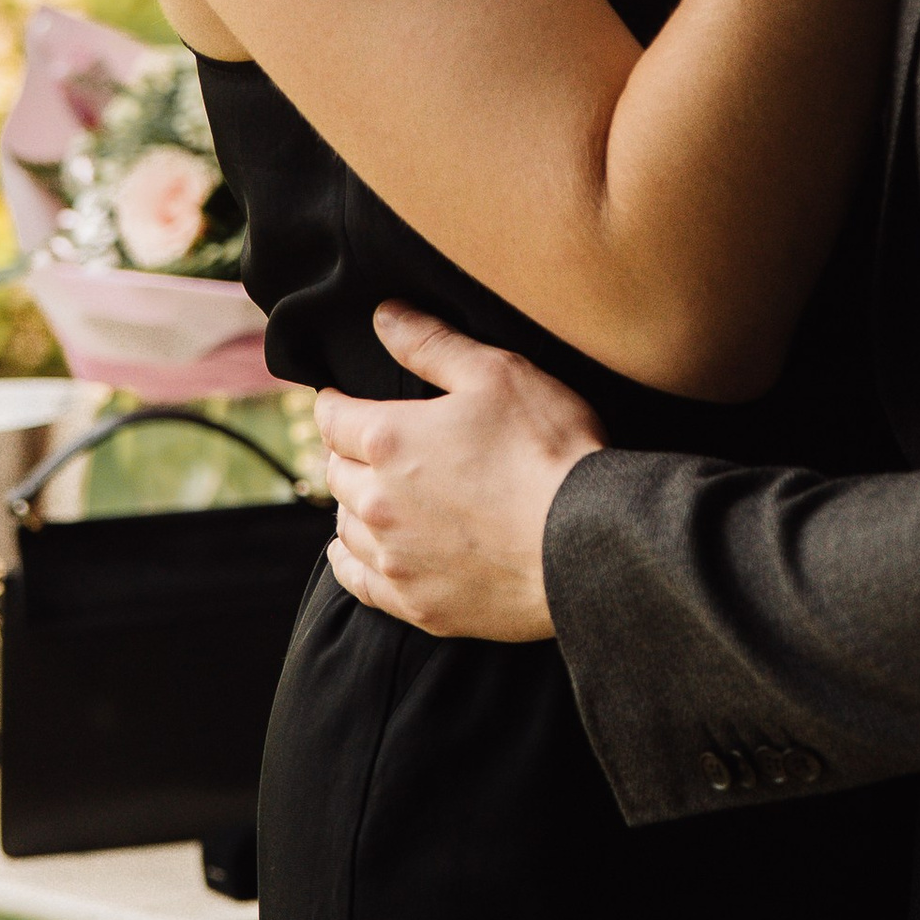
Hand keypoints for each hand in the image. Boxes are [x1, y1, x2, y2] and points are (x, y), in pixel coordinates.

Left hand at [318, 304, 603, 641]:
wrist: (587, 542)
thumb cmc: (549, 449)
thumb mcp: (498, 373)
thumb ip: (431, 343)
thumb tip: (384, 316)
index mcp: (389, 440)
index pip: (333, 417)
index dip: (337, 403)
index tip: (344, 401)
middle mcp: (377, 502)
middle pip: (336, 472)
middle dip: (348, 453)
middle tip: (371, 445)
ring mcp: (395, 558)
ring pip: (345, 525)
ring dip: (354, 505)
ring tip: (378, 493)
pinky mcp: (417, 603)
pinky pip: (358, 581)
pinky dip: (353, 560)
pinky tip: (363, 550)